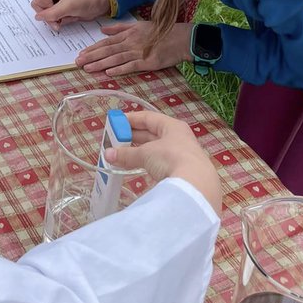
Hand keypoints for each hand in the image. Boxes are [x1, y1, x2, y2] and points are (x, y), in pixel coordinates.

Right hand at [32, 0, 109, 27]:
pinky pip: (53, 19)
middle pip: (40, 9)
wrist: (98, 7)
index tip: (57, 12)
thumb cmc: (86, 1)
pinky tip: (70, 17)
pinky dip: (61, 21)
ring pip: (47, 16)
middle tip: (61, 21)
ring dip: (58, 19)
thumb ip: (52, 12)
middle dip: (52, 17)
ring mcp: (55, 0)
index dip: (46, 10)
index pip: (38, 2)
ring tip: (69, 15)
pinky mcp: (59, 8)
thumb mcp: (69, 6)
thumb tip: (38, 17)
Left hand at [77, 20, 191, 75]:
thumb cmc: (160, 31)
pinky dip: (119, 69)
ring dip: (100, 64)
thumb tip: (102, 30)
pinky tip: (108, 73)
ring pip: (115, 58)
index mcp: (128, 34)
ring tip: (87, 68)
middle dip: (91, 56)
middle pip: (107, 50)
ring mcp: (138, 52)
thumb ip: (120, 28)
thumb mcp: (138, 24)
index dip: (93, 48)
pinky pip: (130, 66)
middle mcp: (130, 42)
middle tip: (78, 62)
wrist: (180, 38)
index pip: (106, 42)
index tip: (81, 53)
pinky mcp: (147, 62)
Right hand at [105, 111, 221, 214]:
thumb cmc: (171, 158)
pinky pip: (158, 163)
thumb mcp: (146, 154)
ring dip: (138, 151)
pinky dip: (146, 163)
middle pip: (152, 134)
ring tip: (122, 154)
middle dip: (133, 136)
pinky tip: (136, 167)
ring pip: (155, 149)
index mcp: (172, 126)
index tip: (116, 121)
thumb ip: (126, 154)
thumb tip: (107, 154)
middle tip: (115, 139)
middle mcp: (178, 138)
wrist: (195, 184)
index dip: (131, 119)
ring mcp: (180, 155)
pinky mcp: (180, 171)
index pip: (148, 118)